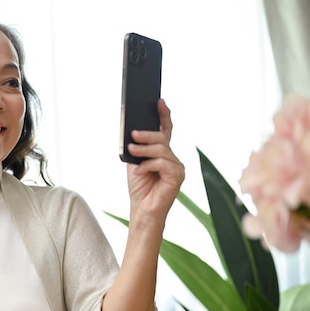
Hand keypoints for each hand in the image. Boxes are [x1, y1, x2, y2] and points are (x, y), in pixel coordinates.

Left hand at [126, 99, 184, 225]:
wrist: (142, 209)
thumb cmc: (139, 187)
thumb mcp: (134, 163)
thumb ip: (137, 149)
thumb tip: (134, 133)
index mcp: (162, 153)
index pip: (165, 130)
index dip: (164, 115)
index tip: (159, 101)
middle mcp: (171, 158)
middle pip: (162, 138)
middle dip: (146, 135)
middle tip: (132, 134)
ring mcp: (176, 167)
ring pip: (161, 150)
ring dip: (143, 150)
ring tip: (131, 151)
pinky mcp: (178, 176)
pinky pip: (162, 164)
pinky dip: (148, 166)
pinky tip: (139, 171)